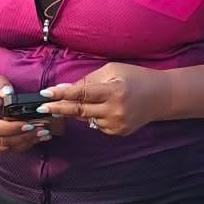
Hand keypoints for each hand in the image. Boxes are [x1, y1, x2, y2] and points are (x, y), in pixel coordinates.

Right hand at [0, 75, 56, 154]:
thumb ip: (0, 85)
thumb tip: (9, 92)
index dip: (13, 128)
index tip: (29, 124)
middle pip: (3, 141)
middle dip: (24, 137)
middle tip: (42, 130)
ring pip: (7, 148)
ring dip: (26, 142)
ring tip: (43, 134)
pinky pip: (8, 150)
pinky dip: (23, 145)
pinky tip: (36, 138)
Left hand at [38, 63, 165, 136]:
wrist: (162, 96)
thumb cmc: (136, 78)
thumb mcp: (113, 70)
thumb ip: (89, 80)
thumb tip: (65, 89)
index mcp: (113, 91)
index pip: (81, 94)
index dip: (61, 95)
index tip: (45, 95)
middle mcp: (115, 110)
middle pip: (79, 111)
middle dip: (59, 108)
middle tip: (42, 107)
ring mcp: (117, 124)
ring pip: (87, 119)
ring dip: (80, 111)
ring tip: (91, 100)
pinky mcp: (119, 132)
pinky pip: (97, 125)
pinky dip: (95, 116)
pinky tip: (107, 109)